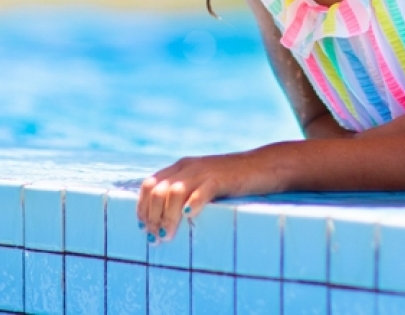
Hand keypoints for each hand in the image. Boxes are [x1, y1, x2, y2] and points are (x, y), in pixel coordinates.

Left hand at [136, 148, 282, 241]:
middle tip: (155, 238)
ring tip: (167, 236)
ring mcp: (204, 171)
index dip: (142, 207)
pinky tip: (189, 216)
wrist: (263, 166)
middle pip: (157, 190)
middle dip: (151, 216)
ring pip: (174, 192)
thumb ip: (184, 196)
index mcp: (180, 167)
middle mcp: (188, 167)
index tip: (142, 229)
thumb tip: (163, 225)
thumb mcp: (202, 185)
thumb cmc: (232, 183)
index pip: (149, 184)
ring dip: (167, 217)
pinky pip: (203, 189)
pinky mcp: (221, 178)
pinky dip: (192, 202)